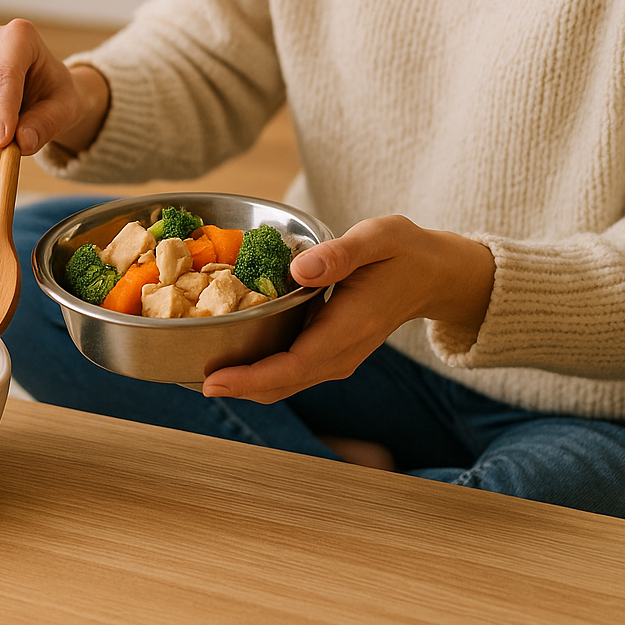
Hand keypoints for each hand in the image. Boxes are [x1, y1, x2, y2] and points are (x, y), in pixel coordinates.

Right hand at [0, 19, 109, 177]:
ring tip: (4, 155)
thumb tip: (21, 144)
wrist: (46, 89)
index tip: (3, 145)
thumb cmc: (57, 94)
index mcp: (19, 35)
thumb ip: (46, 124)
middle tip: (0, 168)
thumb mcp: (65, 110)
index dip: (1, 111)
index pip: (3, 75)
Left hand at [201, 215, 494, 403]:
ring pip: (285, 382)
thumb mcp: (379, 238)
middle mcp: (342, 352)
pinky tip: (232, 358)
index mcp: (349, 328)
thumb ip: (341, 254)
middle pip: (283, 383)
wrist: (434, 274)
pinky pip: (291, 370)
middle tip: (191, 379)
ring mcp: (337, 357)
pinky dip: (261, 371)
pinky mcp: (332, 352)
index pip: (294, 365)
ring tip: (202, 372)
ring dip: (246, 383)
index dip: (251, 378)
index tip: (213, 381)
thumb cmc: (405, 252)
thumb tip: (300, 268)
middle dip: (238, 387)